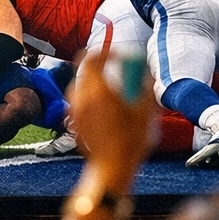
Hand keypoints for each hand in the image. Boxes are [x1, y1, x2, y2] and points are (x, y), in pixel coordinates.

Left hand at [69, 52, 154, 187]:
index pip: (92, 58)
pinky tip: (105, 108)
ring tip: (112, 92)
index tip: (117, 54)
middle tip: (117, 72)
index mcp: (99, 91)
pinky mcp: (73, 121)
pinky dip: (90, 97)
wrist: (112, 168)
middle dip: (102, 67)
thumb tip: (145, 75)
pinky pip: (79, 100)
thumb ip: (145, 87)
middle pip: (85, 70)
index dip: (105, 51)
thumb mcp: (145, 112)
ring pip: (81, 85)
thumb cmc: (129, 143)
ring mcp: (74, 111)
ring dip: (95, 82)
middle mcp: (82, 98)